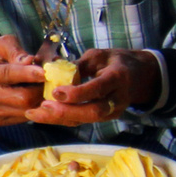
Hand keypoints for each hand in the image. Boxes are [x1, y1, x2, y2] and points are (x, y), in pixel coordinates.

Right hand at [0, 35, 45, 124]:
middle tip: (50, 80)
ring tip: (42, 88)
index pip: (8, 74)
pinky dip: (34, 108)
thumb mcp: (1, 45)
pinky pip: (24, 117)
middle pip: (23, 98)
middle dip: (40, 89)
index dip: (28, 74)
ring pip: (27, 110)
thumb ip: (16, 51)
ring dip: (40, 99)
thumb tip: (30, 61)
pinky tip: (33, 97)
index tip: (45, 72)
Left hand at [26, 48, 159, 125]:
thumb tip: (51, 70)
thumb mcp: (98, 56)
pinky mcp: (105, 117)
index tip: (56, 91)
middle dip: (67, 111)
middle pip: (94, 111)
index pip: (98, 89)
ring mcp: (113, 111)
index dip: (77, 93)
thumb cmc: (115, 62)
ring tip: (34, 113)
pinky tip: (42, 115)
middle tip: (42, 106)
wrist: (140, 76)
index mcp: (117, 78)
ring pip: (87, 120)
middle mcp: (117, 98)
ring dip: (59, 118)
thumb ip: (78, 65)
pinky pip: (83, 120)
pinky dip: (62, 119)